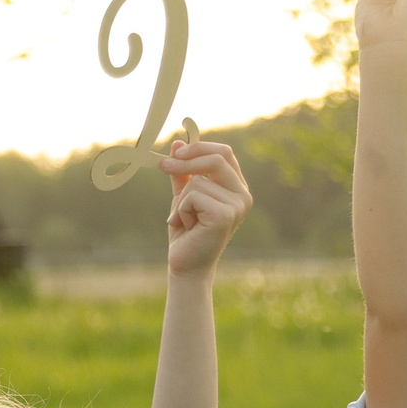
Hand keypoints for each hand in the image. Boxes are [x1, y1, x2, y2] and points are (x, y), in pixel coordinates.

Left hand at [161, 139, 252, 277]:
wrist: (186, 264)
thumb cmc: (187, 231)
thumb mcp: (183, 195)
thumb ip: (182, 171)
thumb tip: (177, 143)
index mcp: (237, 187)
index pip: (224, 153)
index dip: (199, 147)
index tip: (175, 152)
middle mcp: (243, 195)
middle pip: (216, 158)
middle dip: (186, 161)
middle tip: (163, 166)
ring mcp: (237, 205)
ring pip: (197, 181)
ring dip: (181, 200)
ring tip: (185, 219)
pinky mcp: (225, 215)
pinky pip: (194, 196)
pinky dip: (182, 210)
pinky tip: (188, 227)